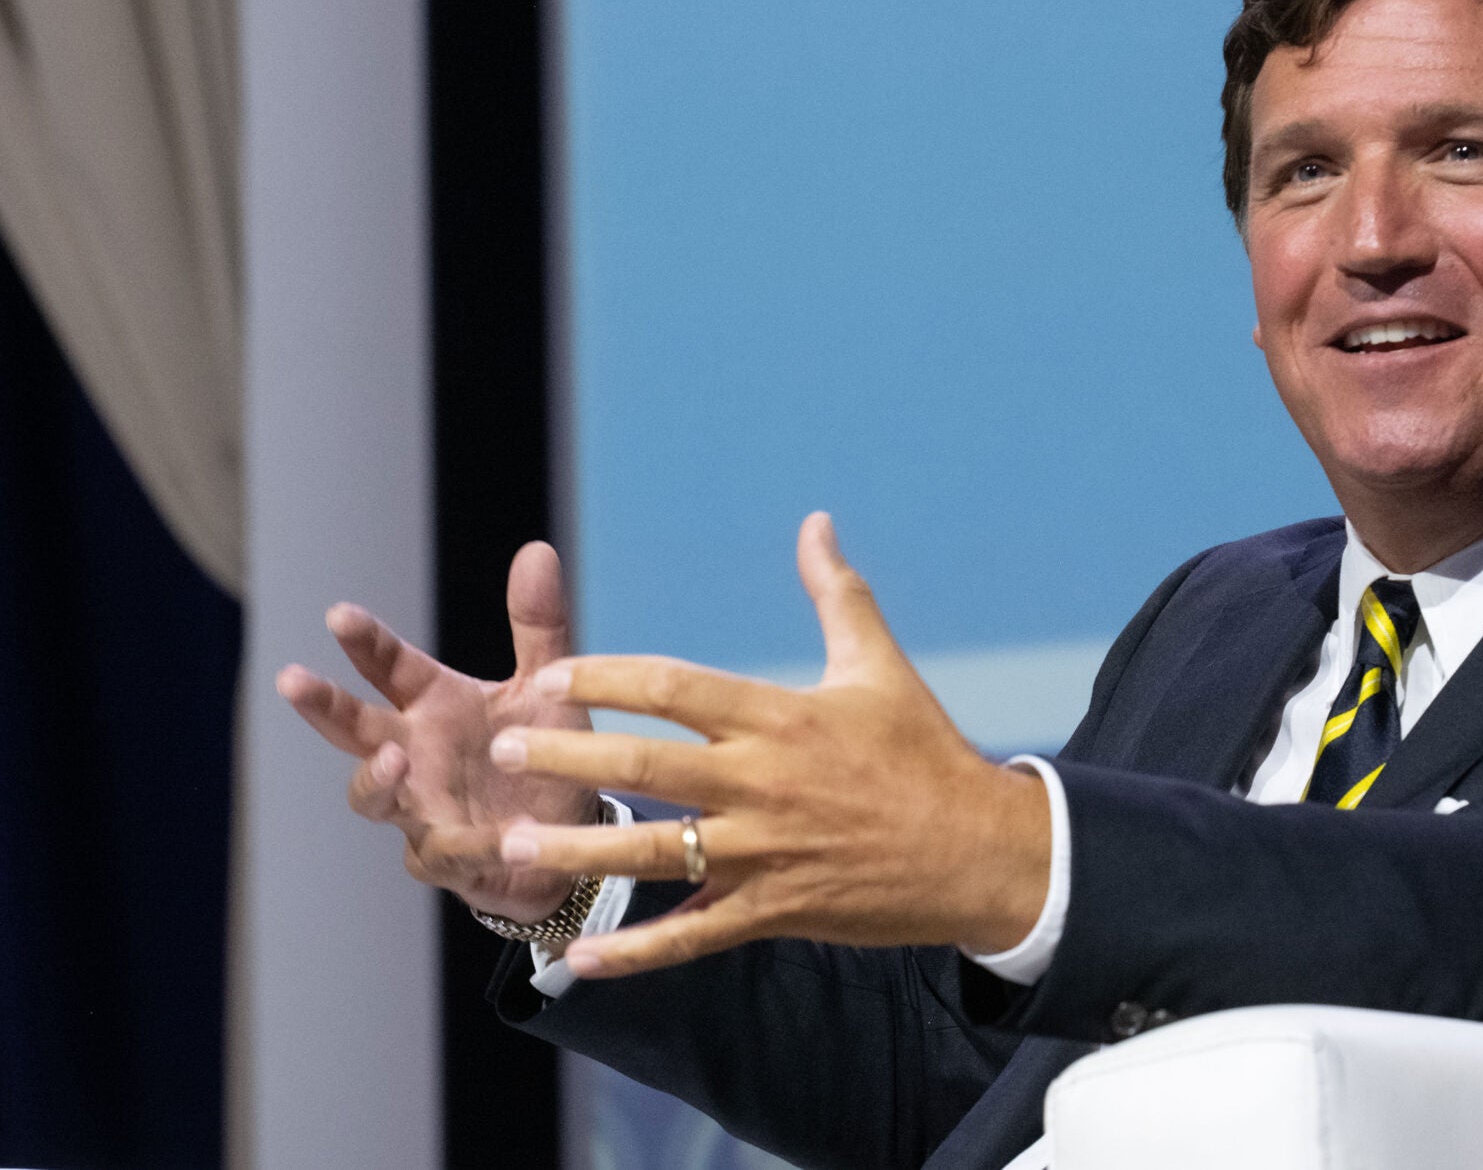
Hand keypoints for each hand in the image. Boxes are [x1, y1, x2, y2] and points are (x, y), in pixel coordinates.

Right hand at [278, 542, 597, 922]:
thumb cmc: (546, 752)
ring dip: (375, 779)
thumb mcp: (550, 685)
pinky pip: (449, 855)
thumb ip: (539, 624)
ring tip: (393, 759)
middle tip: (292, 680)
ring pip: (372, 798)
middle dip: (322, 705)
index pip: (387, 665)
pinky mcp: (450, 861)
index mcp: (432, 704)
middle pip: (352, 729)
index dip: (363, 642)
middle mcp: (414, 754)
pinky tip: (507, 836)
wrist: (572, 834)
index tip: (340, 616)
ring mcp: (422, 809)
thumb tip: (537, 548)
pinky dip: (474, 846)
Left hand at [489, 512, 1052, 978]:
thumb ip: (836, 594)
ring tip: (513, 851)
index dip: (604, 680)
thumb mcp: (880, 667)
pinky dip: (634, 952)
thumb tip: (816, 523)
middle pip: (644, 769)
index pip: (672, 689)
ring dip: (578, 856)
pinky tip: (577, 958)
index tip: (549, 677)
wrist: (981, 853)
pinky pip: (692, 936)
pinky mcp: (774, 912)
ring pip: (654, 856)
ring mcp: (765, 854)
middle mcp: (763, 785)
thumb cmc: (926, 754)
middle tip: (501, 753)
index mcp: (779, 719)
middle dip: (564, 760)